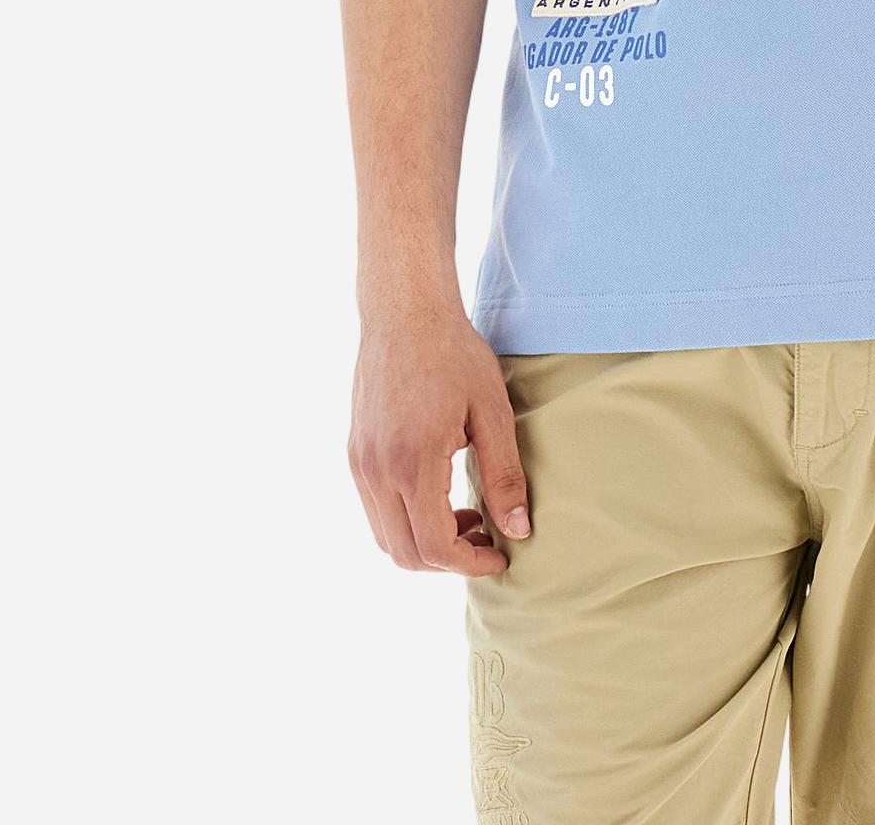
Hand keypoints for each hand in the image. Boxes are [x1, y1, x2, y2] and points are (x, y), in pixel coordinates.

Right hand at [348, 306, 529, 574]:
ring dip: (424, 543)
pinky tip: (439, 493)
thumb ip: (504, 475)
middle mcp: (377, 472)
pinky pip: (375, 509)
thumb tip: (518, 530)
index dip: (470, 563)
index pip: (435, 547)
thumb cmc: (453, 354)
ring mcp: (360, 463)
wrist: (404, 312)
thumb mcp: (492, 412)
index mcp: (413, 464)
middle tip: (486, 537)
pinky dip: (406, 520)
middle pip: (404, 554)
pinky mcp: (355, 452)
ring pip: (385, 536)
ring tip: (466, 516)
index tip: (501, 554)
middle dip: (448, 561)